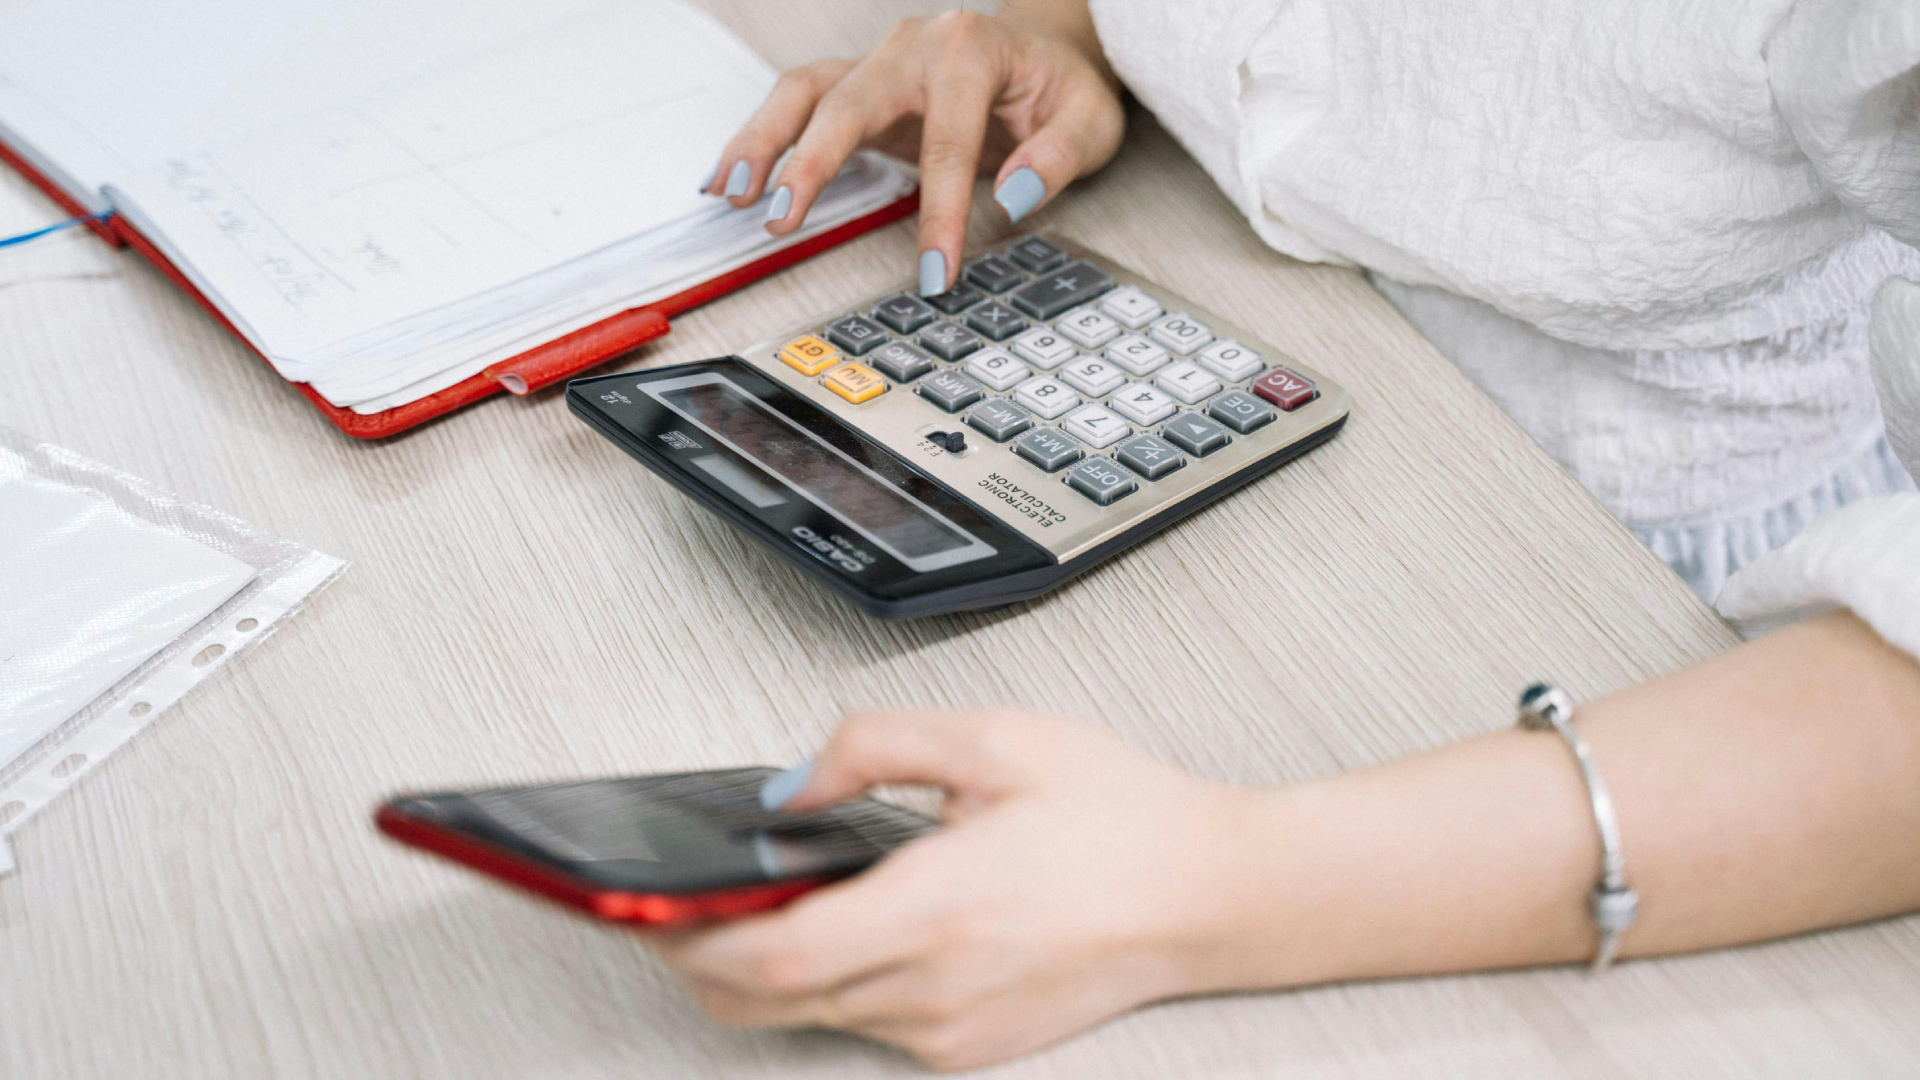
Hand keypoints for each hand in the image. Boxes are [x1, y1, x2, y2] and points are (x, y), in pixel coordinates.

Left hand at [644, 710, 1252, 1070]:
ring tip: (753, 905)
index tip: (647, 907)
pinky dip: (829, 983)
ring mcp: (951, 1031)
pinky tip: (845, 927)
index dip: (689, 939)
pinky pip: (863, 1024)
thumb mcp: (996, 739)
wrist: (1212, 895)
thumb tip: (790, 787)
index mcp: (939, 907)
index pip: (771, 958)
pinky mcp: (968, 1048)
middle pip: (765, 1002)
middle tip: (670, 906)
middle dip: (700, 958)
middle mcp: (936, 987)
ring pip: (809, 1016)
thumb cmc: (1121, 816)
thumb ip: (873, 745)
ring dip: (763, 970)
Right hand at [700, 11, 1125, 295]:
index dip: (940, 214)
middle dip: (811, 162)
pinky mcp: (857, 87)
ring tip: (732, 195)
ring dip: (762, 142)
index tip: (934, 274)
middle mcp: (912, 46)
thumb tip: (1012, 194)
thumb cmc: (1061, 89)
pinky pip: (796, 106)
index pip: (948, 140)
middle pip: (848, 101)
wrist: (1044, 56)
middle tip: (783, 219)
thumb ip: (1056, 157)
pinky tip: (727, 180)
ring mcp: (878, 63)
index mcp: (969, 49)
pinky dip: (759, 140)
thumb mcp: (1089, 121)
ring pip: (804, 93)